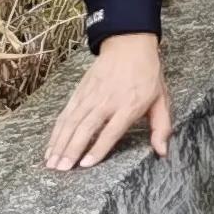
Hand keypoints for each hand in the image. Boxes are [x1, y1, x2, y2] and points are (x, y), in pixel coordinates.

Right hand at [44, 33, 169, 169]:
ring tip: (51, 163)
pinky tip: (50, 147)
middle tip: (62, 169)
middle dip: (71, 150)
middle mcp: (107, 101)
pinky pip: (65, 114)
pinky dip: (56, 131)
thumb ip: (162, 127)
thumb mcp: (162, 100)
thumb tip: (162, 152)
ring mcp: (91, 96)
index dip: (98, 148)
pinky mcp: (79, 92)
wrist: (129, 45)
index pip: (111, 130)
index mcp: (129, 105)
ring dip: (59, 143)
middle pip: (85, 128)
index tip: (86, 164)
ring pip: (71, 122)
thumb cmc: (147, 75)